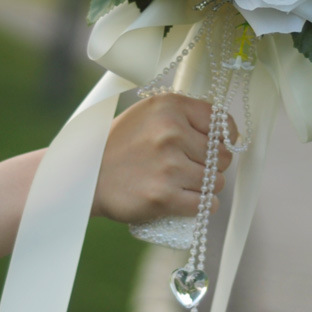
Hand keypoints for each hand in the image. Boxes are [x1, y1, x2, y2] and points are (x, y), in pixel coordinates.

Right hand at [92, 94, 234, 223]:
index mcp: (170, 107)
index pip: (221, 122)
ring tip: (190, 183)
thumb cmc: (121, 143)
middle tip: (196, 166)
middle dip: (215, 164)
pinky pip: (205, 203)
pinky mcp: (163, 196)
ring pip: (215, 181)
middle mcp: (171, 132)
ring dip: (209, 186)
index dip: (224, 136)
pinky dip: (204, 205)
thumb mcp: (150, 113)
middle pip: (221, 155)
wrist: (86, 175)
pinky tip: (194, 200)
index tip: (217, 144)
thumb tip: (224, 129)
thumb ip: (183, 114)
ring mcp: (169, 166)